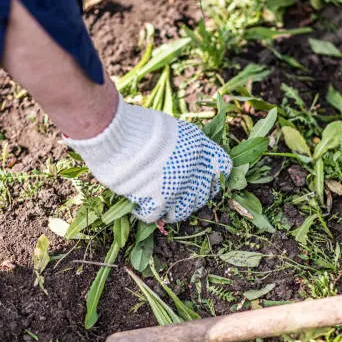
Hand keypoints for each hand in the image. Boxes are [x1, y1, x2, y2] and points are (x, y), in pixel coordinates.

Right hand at [64, 95, 231, 222]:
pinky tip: (141, 204)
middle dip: (193, 195)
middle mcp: (194, 169)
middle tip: (178, 192)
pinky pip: (157, 216)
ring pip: (184, 211)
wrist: (117, 132)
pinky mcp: (157, 201)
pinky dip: (148, 212)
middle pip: (205, 194)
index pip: (224, 167)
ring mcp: (177, 187)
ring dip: (174, 208)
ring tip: (162, 203)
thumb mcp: (173, 129)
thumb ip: (186, 147)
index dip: (215, 175)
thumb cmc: (139, 126)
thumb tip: (188, 162)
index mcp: (200, 147)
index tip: (207, 178)